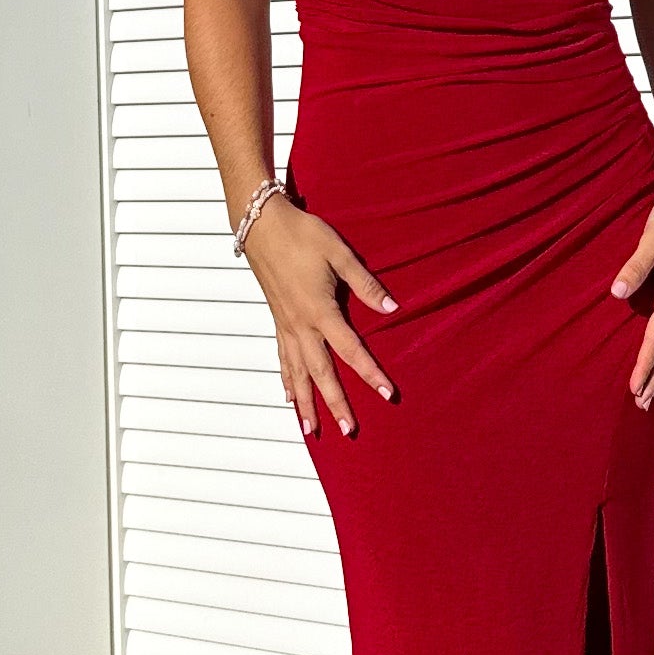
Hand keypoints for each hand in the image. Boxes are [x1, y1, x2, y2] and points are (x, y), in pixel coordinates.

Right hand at [242, 195, 398, 437]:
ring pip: (297, 373)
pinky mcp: (277, 321)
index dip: (370, 373)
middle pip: (321, 373)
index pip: (351, 350)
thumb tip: (392, 307)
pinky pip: (282, 360)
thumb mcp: (339, 253)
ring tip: (311, 431)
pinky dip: (286, 381)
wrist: (261, 223)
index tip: (387, 394)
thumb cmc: (302, 234)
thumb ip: (365, 283)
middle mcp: (301, 325)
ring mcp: (286, 326)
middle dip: (335, 403)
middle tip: (349, 430)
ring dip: (305, 403)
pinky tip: (288, 398)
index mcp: (320, 310)